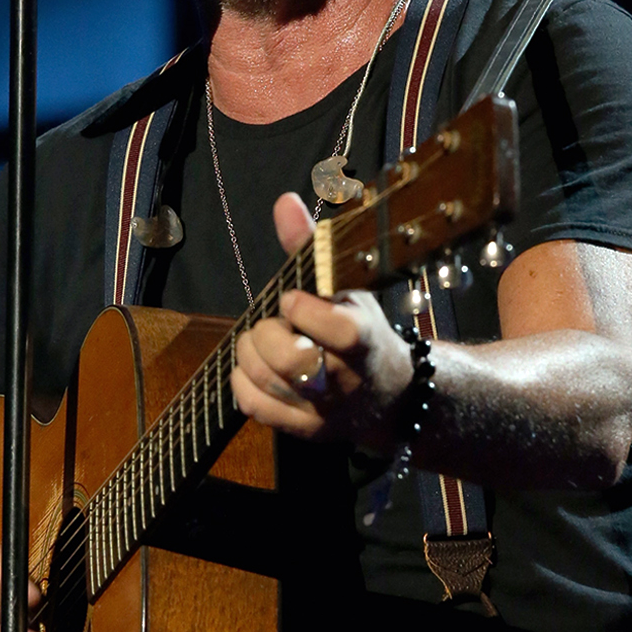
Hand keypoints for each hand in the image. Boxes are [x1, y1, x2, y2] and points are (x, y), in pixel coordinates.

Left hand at [229, 193, 415, 447]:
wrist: (390, 396)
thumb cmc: (362, 332)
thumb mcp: (346, 287)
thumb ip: (309, 245)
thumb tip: (284, 201)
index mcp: (364, 339)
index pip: (335, 330)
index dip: (302, 309)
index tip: (292, 299)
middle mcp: (348, 379)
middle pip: (292, 360)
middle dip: (268, 333)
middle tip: (275, 323)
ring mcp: (326, 409)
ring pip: (267, 380)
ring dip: (250, 352)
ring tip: (264, 341)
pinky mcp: (306, 430)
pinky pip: (256, 407)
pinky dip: (241, 381)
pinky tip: (252, 366)